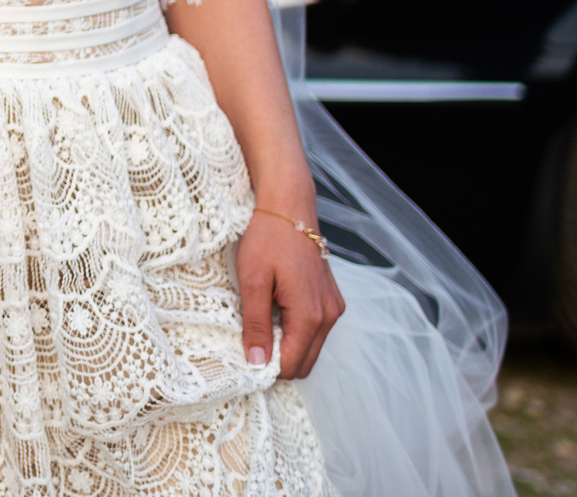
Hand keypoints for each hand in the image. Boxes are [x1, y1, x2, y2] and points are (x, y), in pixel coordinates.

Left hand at [239, 210, 343, 378]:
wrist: (289, 207)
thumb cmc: (267, 239)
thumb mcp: (253, 281)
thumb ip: (257, 324)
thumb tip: (257, 362)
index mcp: (311, 315)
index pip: (292, 365)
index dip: (267, 369)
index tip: (243, 360)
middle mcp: (329, 315)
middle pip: (305, 362)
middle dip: (279, 362)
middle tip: (249, 346)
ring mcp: (334, 307)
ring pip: (311, 347)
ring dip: (288, 347)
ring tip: (260, 327)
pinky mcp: (332, 299)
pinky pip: (316, 330)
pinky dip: (296, 332)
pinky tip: (275, 314)